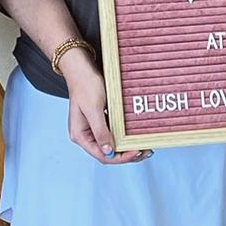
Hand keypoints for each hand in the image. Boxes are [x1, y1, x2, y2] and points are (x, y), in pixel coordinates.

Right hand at [61, 49, 148, 163]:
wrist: (82, 68)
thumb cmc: (86, 86)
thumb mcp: (94, 109)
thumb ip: (100, 131)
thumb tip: (108, 152)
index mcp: (80, 136)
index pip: (102, 155)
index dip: (121, 157)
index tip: (137, 152)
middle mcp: (85, 135)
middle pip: (108, 153)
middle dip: (127, 154)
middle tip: (146, 151)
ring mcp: (92, 128)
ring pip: (112, 145)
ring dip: (127, 147)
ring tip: (144, 147)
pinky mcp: (99, 121)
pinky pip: (113, 133)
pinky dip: (124, 136)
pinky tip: (135, 136)